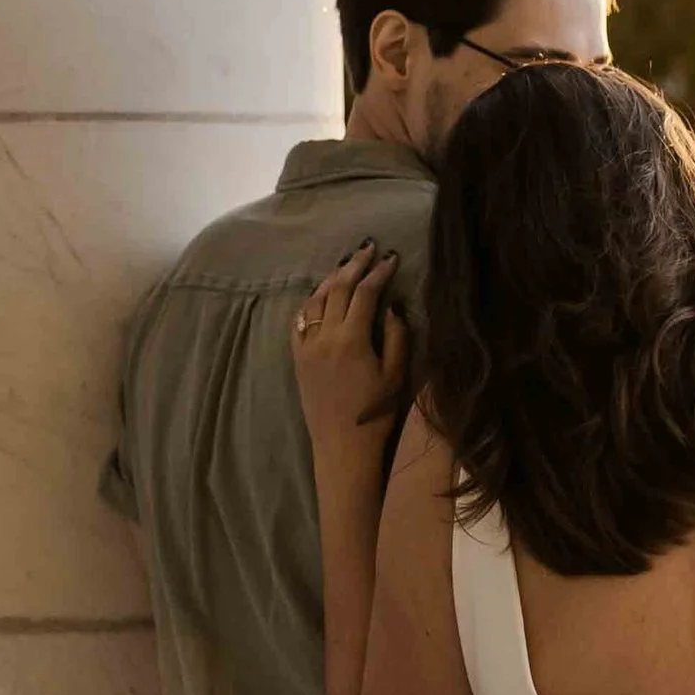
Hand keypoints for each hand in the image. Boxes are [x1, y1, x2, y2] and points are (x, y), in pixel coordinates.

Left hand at [292, 243, 408, 446]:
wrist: (342, 446)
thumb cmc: (375, 414)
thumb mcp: (395, 375)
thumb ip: (396, 337)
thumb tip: (392, 305)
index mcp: (352, 339)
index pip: (365, 293)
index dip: (379, 272)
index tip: (391, 257)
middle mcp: (325, 336)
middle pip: (338, 288)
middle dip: (354, 265)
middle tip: (368, 248)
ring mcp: (307, 346)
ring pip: (315, 300)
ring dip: (331, 278)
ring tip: (346, 265)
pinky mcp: (297, 357)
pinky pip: (299, 320)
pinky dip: (311, 302)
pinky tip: (320, 295)